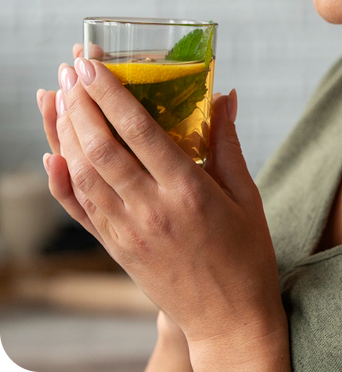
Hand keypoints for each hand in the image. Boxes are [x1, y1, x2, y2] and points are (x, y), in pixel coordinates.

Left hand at [39, 57, 288, 368]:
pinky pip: (80, 212)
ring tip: (56, 97)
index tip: (93, 64)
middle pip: (102, 148)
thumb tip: (224, 96)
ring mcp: (128, 232)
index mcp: (188, 191)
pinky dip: (60, 182)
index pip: (139, 132)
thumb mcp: (247, 194)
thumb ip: (227, 143)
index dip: (111, 94)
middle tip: (68, 69)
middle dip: (80, 103)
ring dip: (64, 133)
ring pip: (83, 175)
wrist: (230, 320)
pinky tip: (51, 155)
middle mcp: (151, 209)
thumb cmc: (246, 254)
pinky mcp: (116, 250)